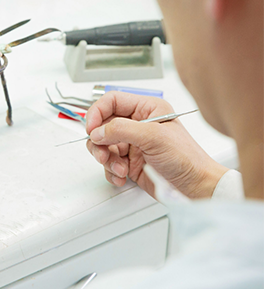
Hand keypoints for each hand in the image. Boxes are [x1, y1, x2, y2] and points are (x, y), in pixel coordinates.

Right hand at [85, 92, 227, 199]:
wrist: (195, 187)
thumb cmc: (186, 158)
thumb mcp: (153, 137)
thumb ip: (121, 130)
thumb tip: (98, 130)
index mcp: (146, 109)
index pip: (112, 101)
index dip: (97, 112)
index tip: (91, 128)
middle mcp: (137, 124)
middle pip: (103, 125)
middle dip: (100, 142)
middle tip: (103, 153)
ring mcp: (132, 143)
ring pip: (102, 146)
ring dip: (106, 159)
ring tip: (119, 168)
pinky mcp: (129, 161)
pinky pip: (109, 163)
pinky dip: (111, 171)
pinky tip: (122, 176)